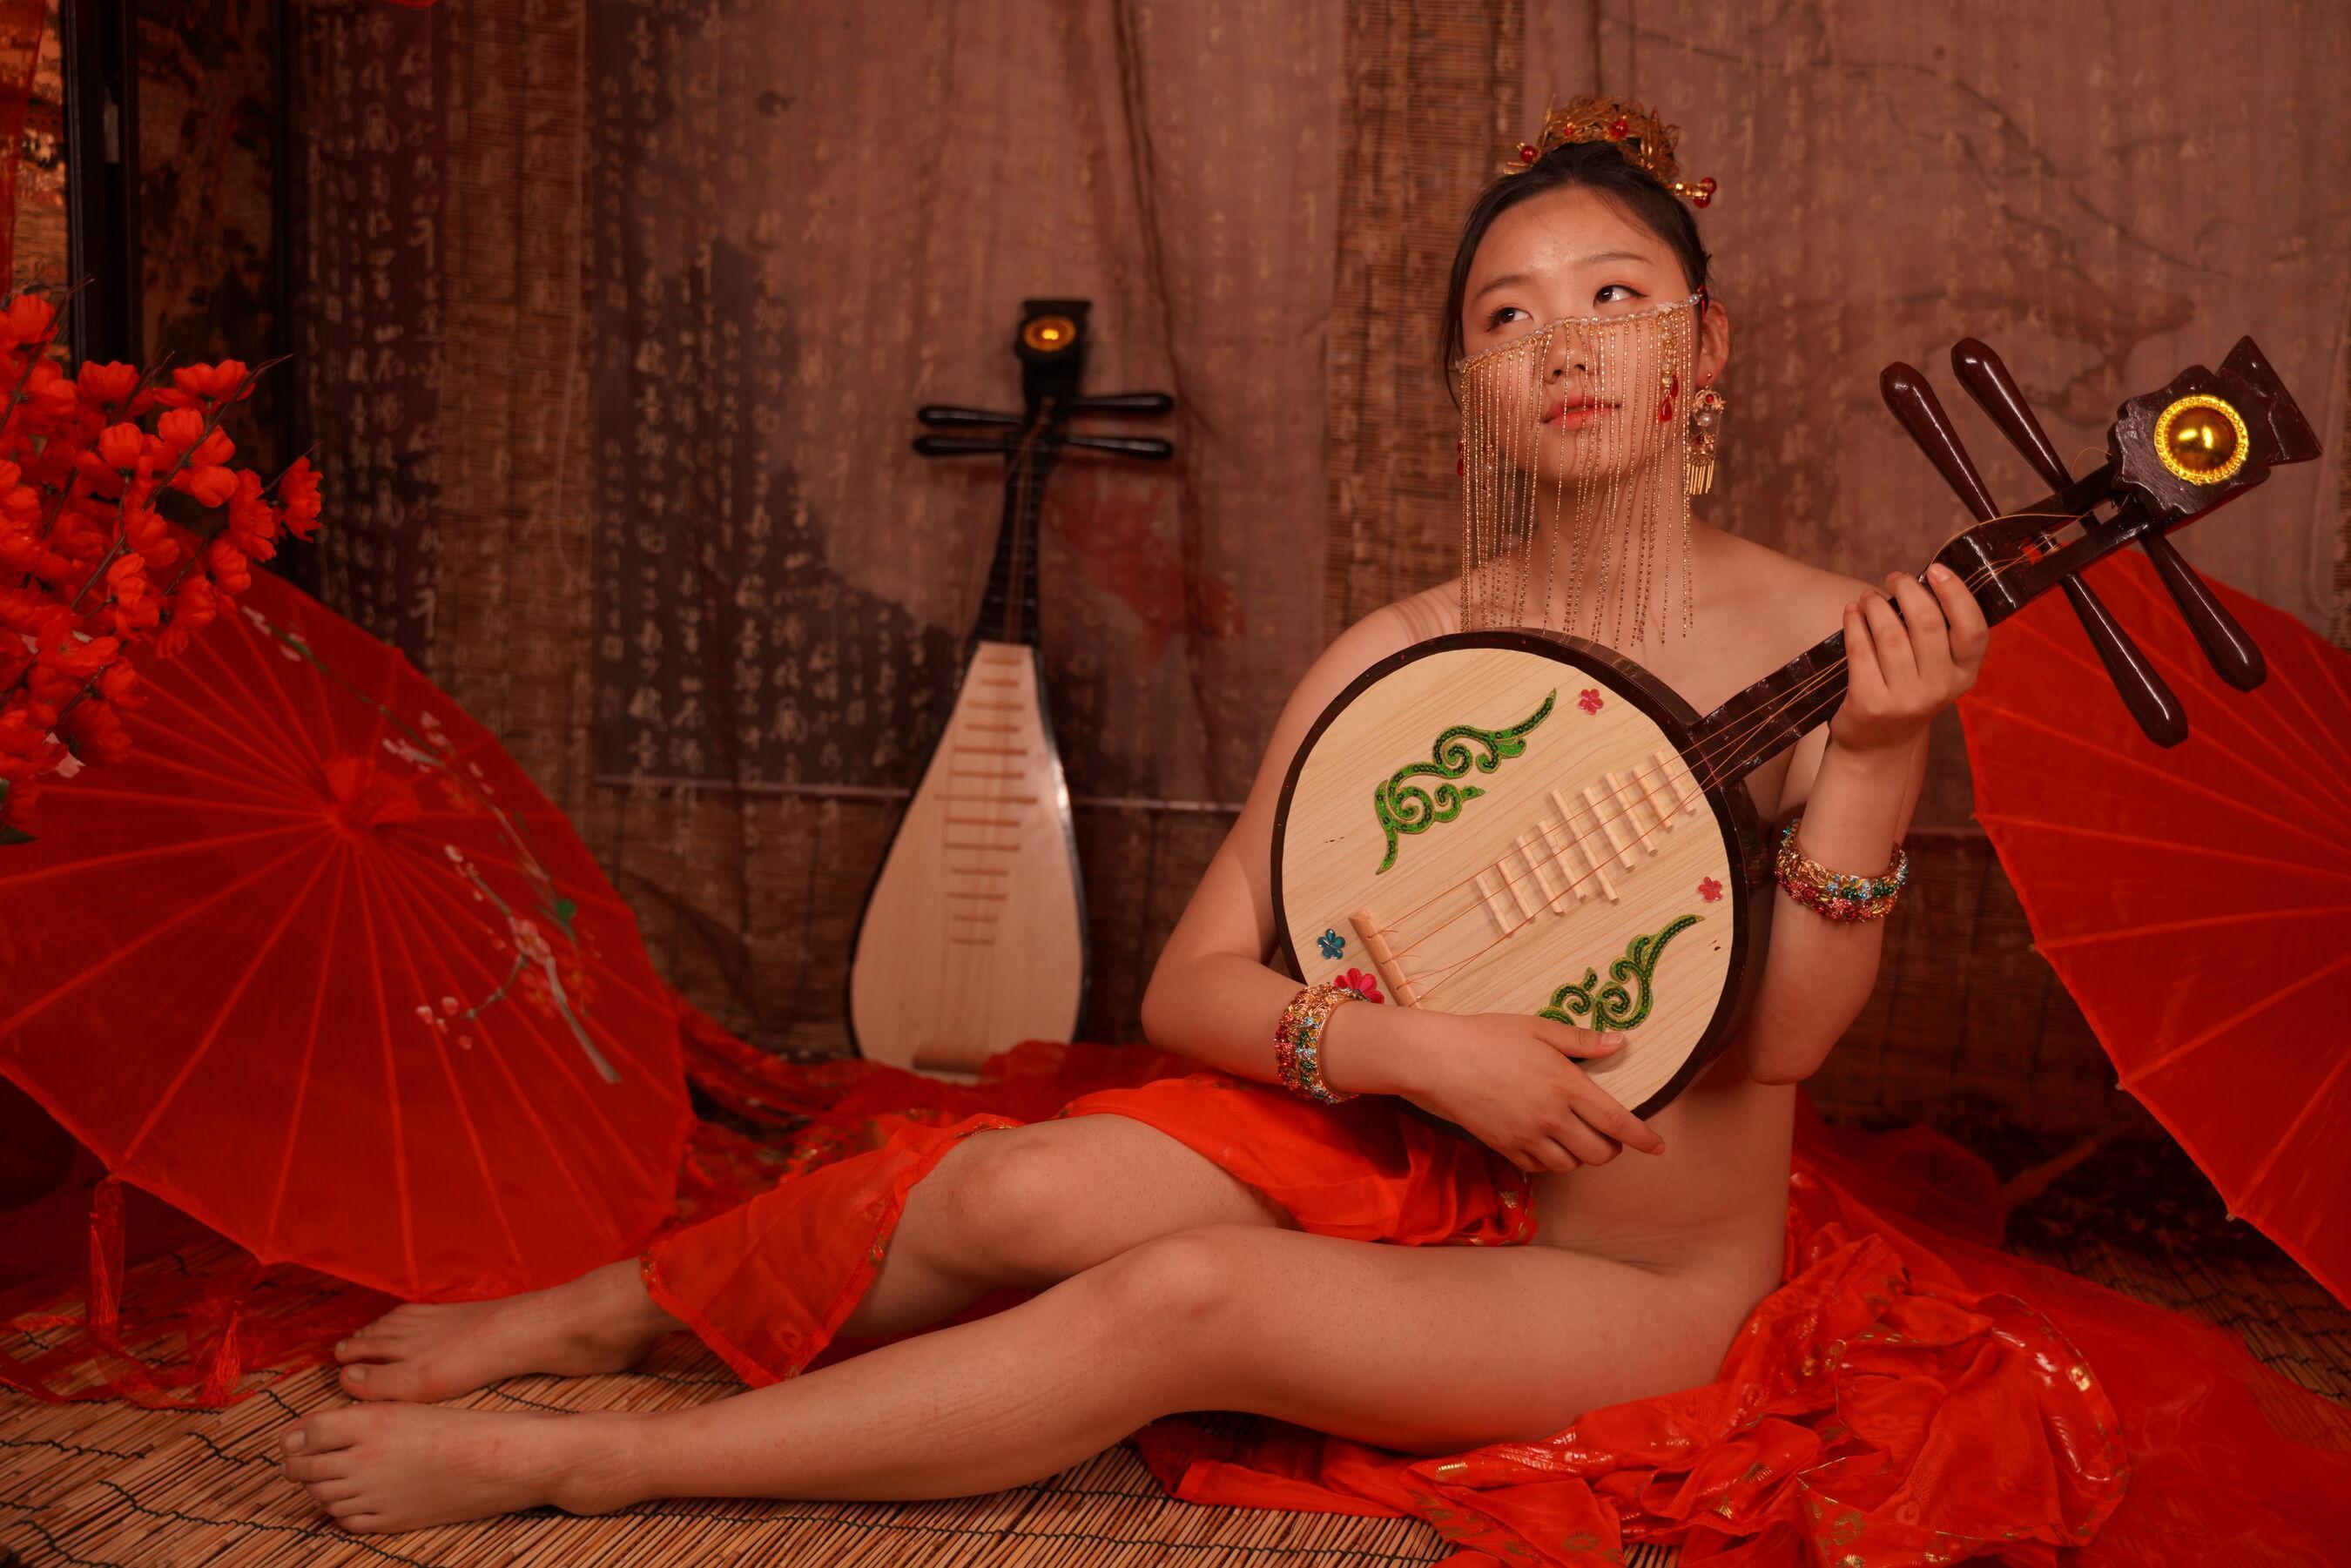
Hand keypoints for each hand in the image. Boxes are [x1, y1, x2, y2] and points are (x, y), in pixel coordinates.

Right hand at [1401, 1012, 1664, 1174]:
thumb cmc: (1488, 1036)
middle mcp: (1550, 1117)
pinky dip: (1552, 1161)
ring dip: (1581, 1156)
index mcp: (1565, 1084)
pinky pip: (1540, 1167)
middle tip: (1608, 1134)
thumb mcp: (1538, 1028)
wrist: (1438, 1060)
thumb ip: (1582, 1041)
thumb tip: (1620, 1043)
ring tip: (1577, 1137)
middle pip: (1599, 1153)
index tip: (1658, 1146)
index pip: (1617, 1121)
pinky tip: (1548, 1143)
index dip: (1642, 1138)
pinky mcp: (1505, 1147)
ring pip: (1571, 1165)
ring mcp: (1526, 1136)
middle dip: (1612, 1148)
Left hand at [1831, 562, 1990, 754]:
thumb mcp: (1936, 671)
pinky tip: (1851, 612)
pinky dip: (1854, 623)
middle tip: (1894, 579)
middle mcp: (1940, 688)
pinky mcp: (1871, 703)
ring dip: (1875, 605)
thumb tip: (1919, 582)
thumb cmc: (1908, 692)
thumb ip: (1938, 635)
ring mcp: (1906, 699)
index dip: (1956, 593)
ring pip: (1890, 633)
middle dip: (1907, 590)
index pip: (1973, 628)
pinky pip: (1860, 650)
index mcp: (1965, 674)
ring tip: (1868, 597)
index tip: (1935, 570)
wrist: (1878, 746)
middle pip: (1928, 623)